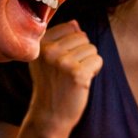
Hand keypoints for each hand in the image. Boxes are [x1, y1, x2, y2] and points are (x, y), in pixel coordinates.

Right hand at [28, 21, 101, 137]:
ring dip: (88, 63)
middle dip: (82, 53)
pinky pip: (97, 60)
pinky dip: (94, 71)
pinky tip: (81, 81)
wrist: (50, 114)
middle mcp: (48, 50)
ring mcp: (62, 61)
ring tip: (73, 76)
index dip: (72, 44)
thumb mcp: (46, 60)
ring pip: (92, 48)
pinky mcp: (76, 73)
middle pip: (83, 37)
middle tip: (69, 71)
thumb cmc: (52, 84)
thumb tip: (75, 23)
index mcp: (39, 44)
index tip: (61, 61)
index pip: (70, 27)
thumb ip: (59, 39)